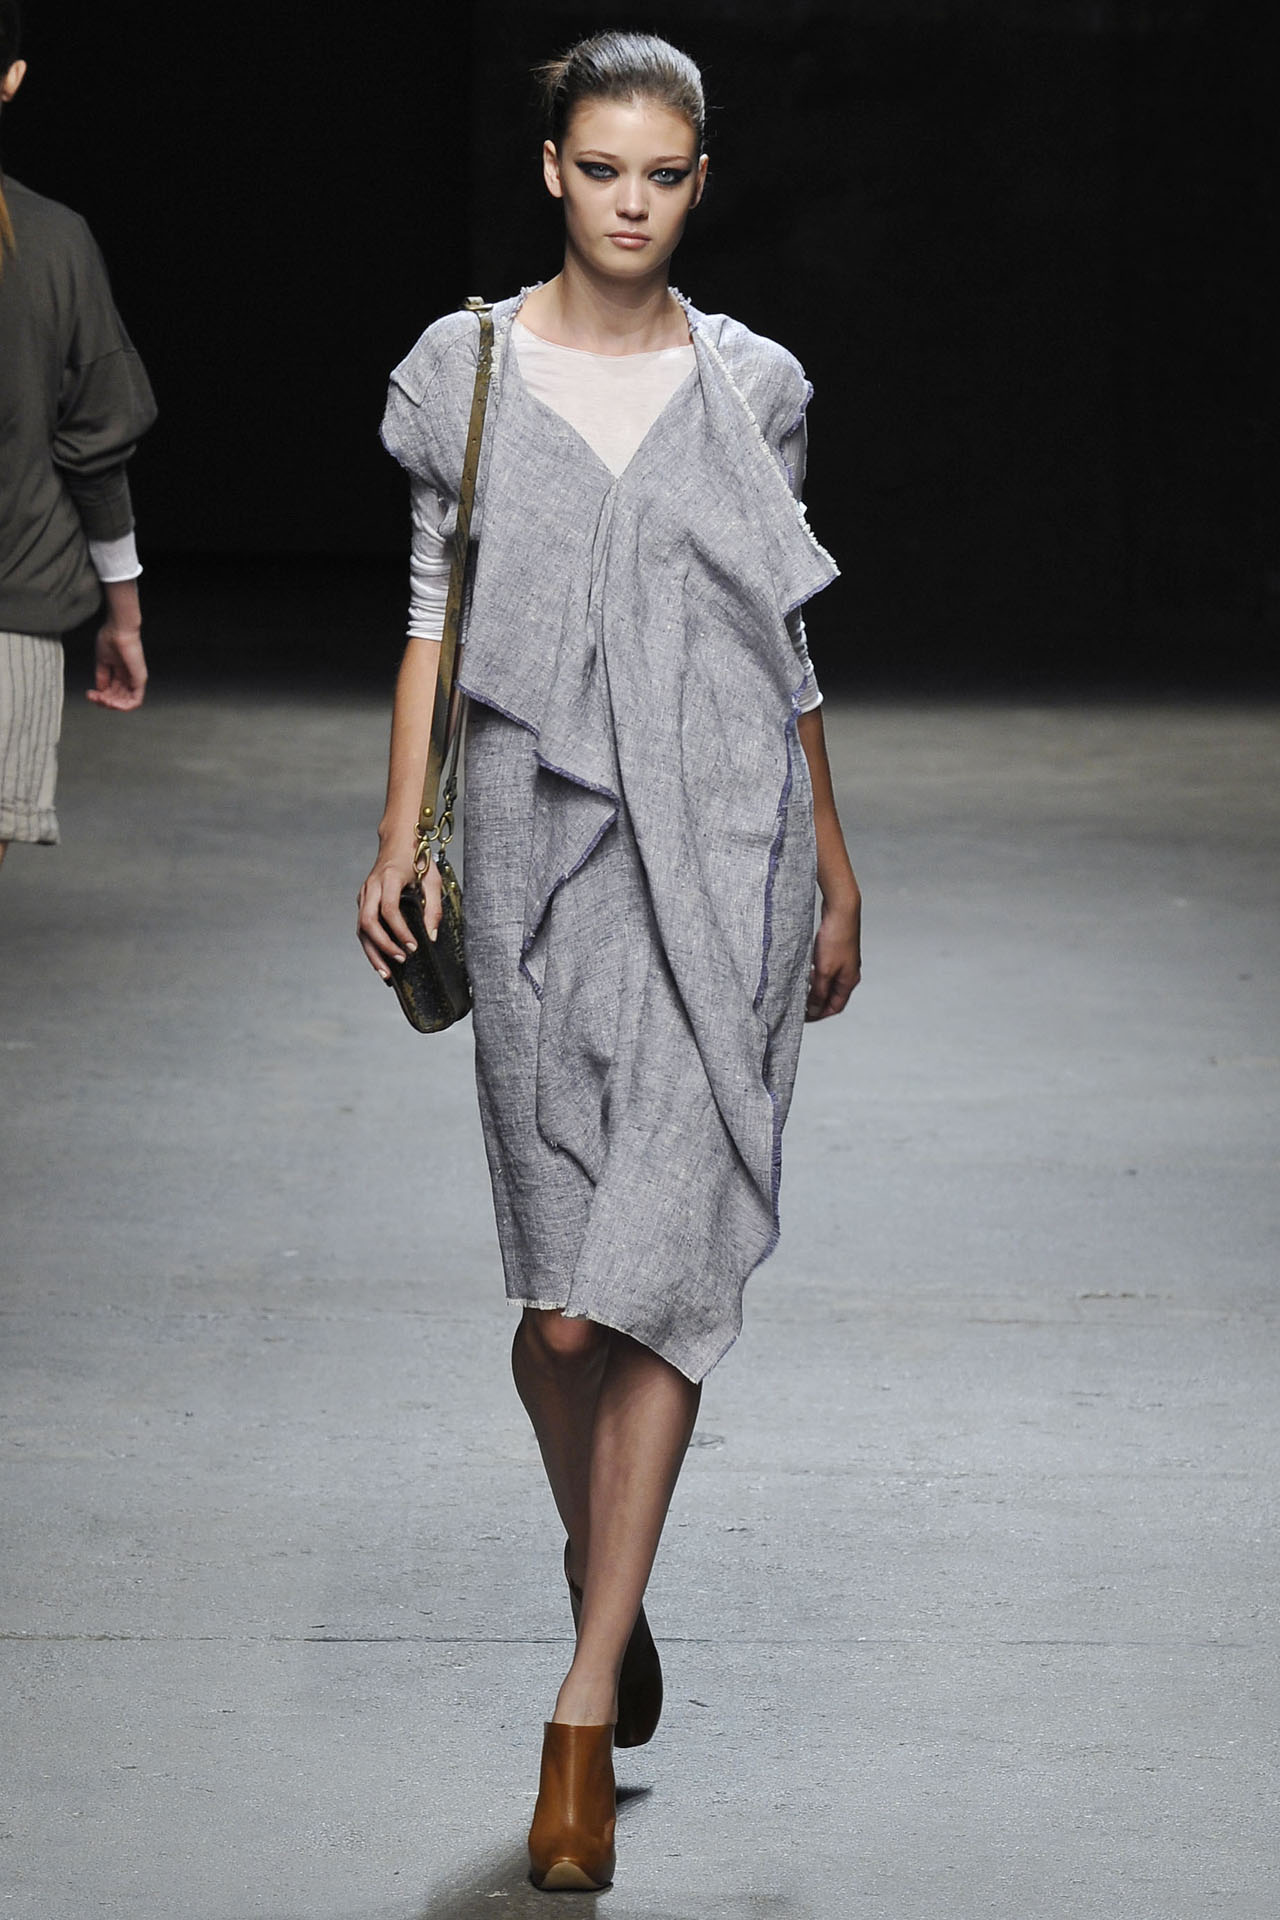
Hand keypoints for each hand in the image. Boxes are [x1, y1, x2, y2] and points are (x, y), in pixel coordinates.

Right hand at [87, 622, 146, 710]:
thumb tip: (99, 690)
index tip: (90, 694)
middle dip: (104, 702)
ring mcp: (135, 679)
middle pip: (118, 698)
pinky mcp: (140, 679)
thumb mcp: (102, 661)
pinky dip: (123, 706)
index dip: (100, 697)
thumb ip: (102, 677)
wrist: (117, 630)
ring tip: (102, 700)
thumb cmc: (110, 638)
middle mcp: (129, 677)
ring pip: (126, 702)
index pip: (112, 692)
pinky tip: (112, 703)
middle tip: (95, 698)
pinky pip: (135, 701)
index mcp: (120, 672)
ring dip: (112, 705)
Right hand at [357, 845, 441, 980]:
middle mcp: (372, 886)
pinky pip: (363, 926)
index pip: (389, 910)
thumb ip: (434, 908)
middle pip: (368, 921)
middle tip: (401, 961)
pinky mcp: (364, 900)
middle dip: (382, 946)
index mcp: (389, 878)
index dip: (400, 930)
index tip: (413, 947)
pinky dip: (370, 945)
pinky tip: (381, 961)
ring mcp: (365, 894)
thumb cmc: (418, 857)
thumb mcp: (433, 879)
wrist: (398, 840)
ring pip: (361, 927)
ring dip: (373, 952)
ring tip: (386, 974)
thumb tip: (432, 936)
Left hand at [806, 888, 860, 1020]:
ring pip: (828, 982)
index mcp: (849, 980)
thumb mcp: (823, 971)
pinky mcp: (837, 950)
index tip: (803, 1017)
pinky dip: (815, 975)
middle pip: (832, 996)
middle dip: (816, 1003)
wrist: (841, 908)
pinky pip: (826, 969)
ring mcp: (844, 961)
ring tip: (799, 990)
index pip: (835, 1006)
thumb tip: (814, 1010)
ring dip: (814, 988)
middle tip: (799, 1006)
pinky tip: (804, 970)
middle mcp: (849, 972)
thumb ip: (818, 992)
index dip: (819, 1015)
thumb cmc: (835, 938)